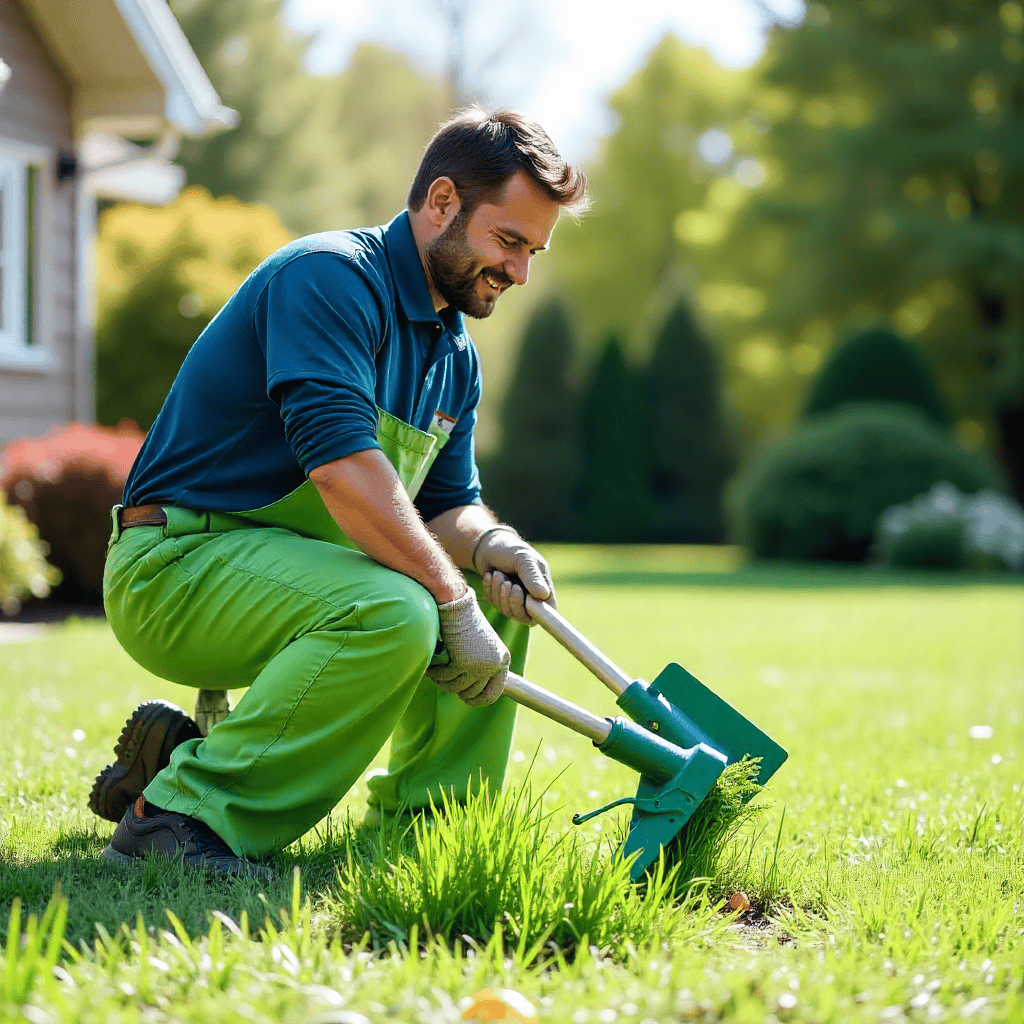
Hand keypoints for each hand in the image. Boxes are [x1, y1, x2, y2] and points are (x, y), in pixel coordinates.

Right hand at [427, 589, 509, 705]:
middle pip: (473, 693)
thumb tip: (468, 691)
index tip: (464, 697)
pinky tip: (432, 664)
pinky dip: (436, 672)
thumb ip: (479, 665)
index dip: (476, 699)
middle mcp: (496, 664)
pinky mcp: (464, 663)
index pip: (494, 693)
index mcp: (503, 659)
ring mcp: (481, 665)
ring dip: (443, 680)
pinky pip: (445, 678)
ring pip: (456, 687)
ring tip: (436, 669)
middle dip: (456, 688)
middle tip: (445, 677)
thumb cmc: (464, 621)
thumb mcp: (479, 645)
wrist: (455, 603)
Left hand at [473, 526, 555, 623]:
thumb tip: (544, 595)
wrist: (489, 546)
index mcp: (543, 588)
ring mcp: (515, 601)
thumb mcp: (524, 559)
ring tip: (498, 574)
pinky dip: (490, 590)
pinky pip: (495, 605)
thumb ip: (533, 576)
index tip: (521, 594)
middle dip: (512, 600)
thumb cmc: (511, 549)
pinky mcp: (500, 601)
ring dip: (499, 593)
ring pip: (507, 612)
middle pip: (524, 617)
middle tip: (508, 582)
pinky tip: (491, 576)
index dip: (537, 611)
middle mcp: (531, 598)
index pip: (548, 611)